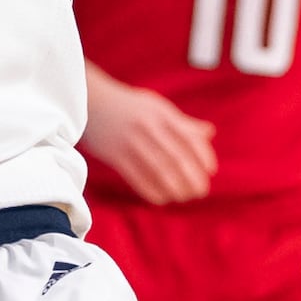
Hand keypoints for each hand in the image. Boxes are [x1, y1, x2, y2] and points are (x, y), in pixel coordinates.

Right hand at [85, 75, 220, 203]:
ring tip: (184, 197)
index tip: (211, 171)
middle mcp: (148, 127)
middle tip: (201, 192)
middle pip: (176, 158)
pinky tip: (162, 199)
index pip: (189, 138)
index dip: (203, 156)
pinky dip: (152, 191)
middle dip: (192, 178)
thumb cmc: (129, 105)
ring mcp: (131, 142)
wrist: (90, 101)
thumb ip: (183, 122)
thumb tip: (210, 132)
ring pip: (158, 170)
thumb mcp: (157, 106)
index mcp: (162, 114)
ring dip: (175, 188)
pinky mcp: (115, 155)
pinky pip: (137, 178)